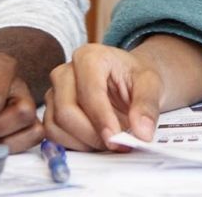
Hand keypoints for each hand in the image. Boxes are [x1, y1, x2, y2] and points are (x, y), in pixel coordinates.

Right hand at [41, 44, 162, 151]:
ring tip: (109, 141)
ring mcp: (54, 92)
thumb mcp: (151, 84)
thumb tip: (142, 132)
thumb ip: (147, 106)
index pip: (89, 92)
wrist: (128, 81)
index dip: (102, 120)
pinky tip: (95, 142)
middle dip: (92, 135)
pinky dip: (75, 145)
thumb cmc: (135, 78)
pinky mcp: (50, 111)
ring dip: (83, 142)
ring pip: (56, 126)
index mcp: (90, 57)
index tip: (116, 139)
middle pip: (66, 111)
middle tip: (117, 144)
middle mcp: (65, 72)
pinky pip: (53, 135)